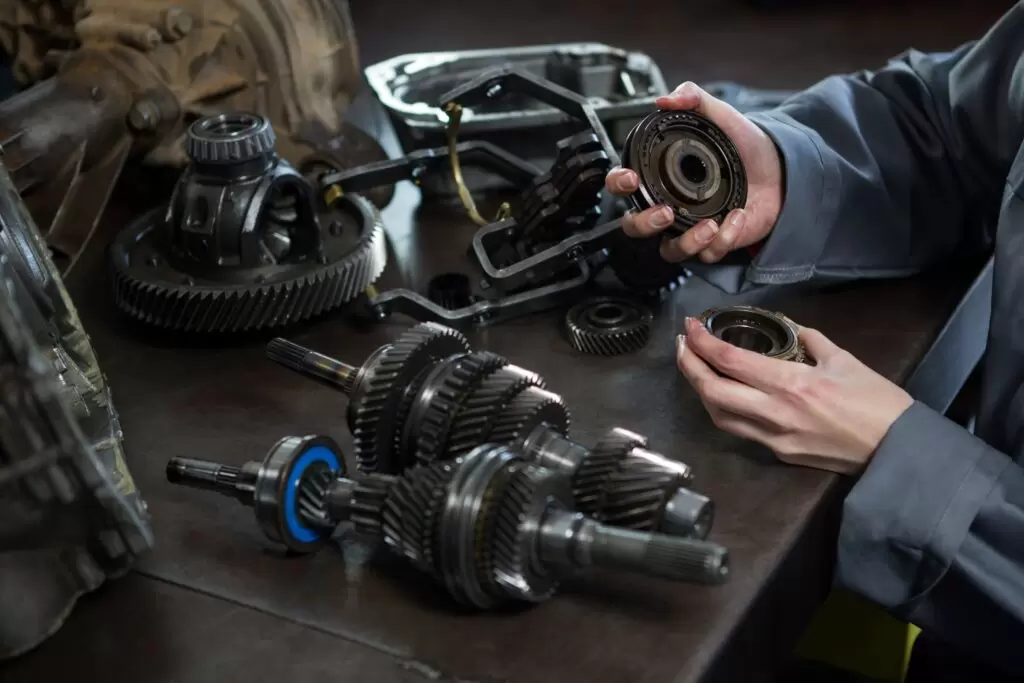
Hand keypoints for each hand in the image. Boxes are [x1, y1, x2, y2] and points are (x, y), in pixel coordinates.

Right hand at [606, 82, 783, 263]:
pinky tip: (738, 216)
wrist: (781, 168)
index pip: (624, 185)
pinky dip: (724, 239)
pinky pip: (709, 254)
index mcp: (661, 177)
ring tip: (709, 226)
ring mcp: (690, 228)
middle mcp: (670, 205)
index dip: (618, 183)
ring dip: (686, 242)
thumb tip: (665, 99)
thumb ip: (693, 99)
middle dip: (645, 223)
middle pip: (635, 227)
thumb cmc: (744, 146)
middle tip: (665, 212)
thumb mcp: (720, 115)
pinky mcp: (715, 243)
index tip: (630, 178)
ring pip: (670, 251)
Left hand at [676, 317, 913, 473]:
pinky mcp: (780, 454)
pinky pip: (741, 430)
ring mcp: (774, 438)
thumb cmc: (877, 402)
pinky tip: (723, 394)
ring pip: (719, 416)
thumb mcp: (844, 360)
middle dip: (688, 366)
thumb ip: (811, 341)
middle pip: (712, 392)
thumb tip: (792, 329)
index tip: (691, 326)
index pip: (729, 361)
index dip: (702, 342)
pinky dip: (724, 410)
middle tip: (683, 345)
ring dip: (700, 391)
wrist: (897, 451)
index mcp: (791, 384)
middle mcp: (775, 413)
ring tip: (695, 368)